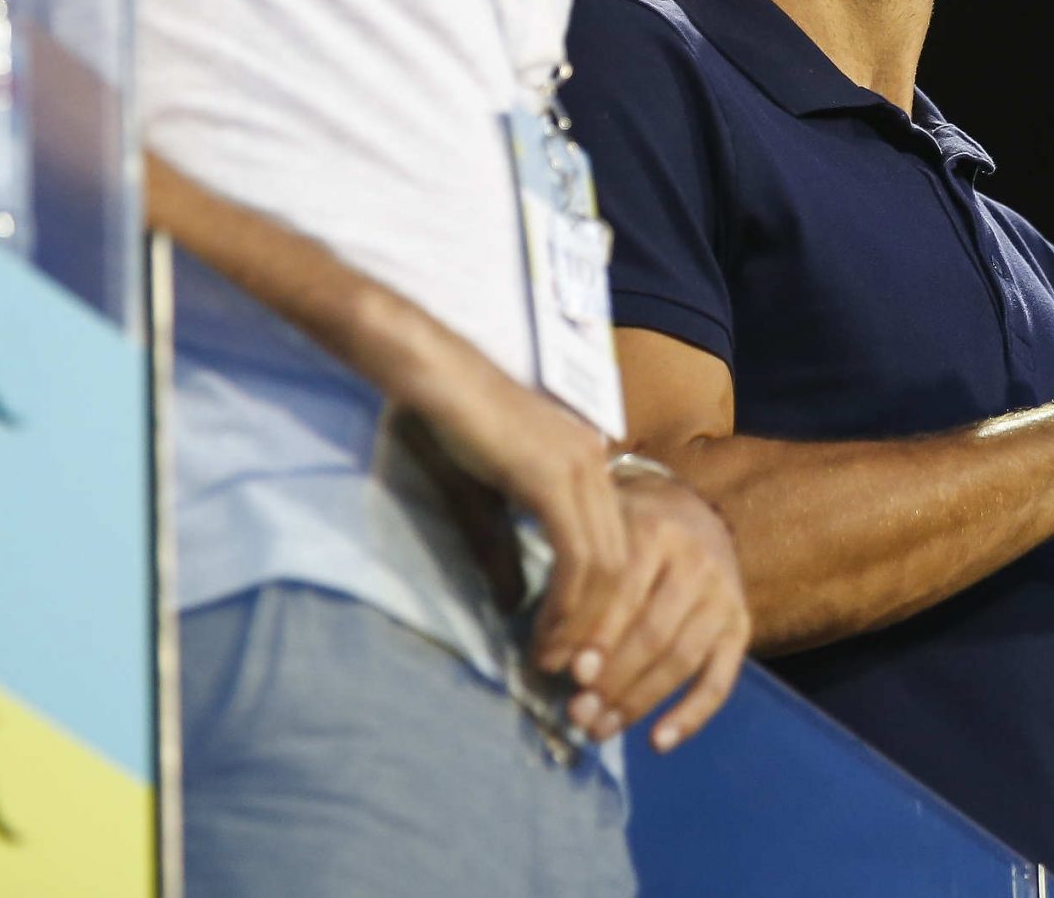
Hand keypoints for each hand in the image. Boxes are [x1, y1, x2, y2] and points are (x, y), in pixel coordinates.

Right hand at [394, 345, 628, 635]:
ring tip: (559, 664)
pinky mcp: (556, 480)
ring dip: (586, 625)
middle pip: (621, 563)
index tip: (576, 649)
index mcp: (584, 463)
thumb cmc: (448, 427)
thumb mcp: (482, 500)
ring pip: (606, 566)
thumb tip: (516, 601)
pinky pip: (578, 557)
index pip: (613, 546)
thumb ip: (504, 548)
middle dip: (601, 625)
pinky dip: (568, 604)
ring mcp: (581, 469)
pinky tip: (546, 634)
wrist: (432, 379)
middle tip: (576, 674)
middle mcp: (595, 464)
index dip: (599, 604)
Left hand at [557, 459, 749, 754]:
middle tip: (576, 712)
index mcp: (655, 530)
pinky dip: (689, 716)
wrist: (694, 518)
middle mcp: (697, 561)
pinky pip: (719, 682)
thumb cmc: (629, 534)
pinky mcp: (741, 626)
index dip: (589, 634)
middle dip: (611, 679)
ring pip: (681, 660)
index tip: (555, 669)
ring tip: (599, 730)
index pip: (620, 590)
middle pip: (652, 632)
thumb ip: (573, 586)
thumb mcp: (599, 538)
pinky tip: (656, 742)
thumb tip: (549, 657)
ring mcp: (723, 596)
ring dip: (638, 702)